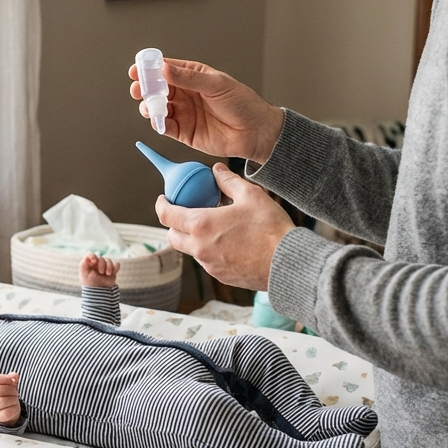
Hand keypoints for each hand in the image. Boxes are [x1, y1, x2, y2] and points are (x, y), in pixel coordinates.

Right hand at [0, 372, 21, 426]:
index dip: (4, 378)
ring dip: (13, 398)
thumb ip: (11, 378)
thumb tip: (14, 376)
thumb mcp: (7, 384)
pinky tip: (14, 405)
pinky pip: (7, 411)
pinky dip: (14, 407)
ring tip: (14, 398)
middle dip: (10, 389)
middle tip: (14, 391)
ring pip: (3, 401)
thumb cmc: (5, 394)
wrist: (2, 410)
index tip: (12, 381)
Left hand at [80, 253, 118, 287]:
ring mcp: (105, 267)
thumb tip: (90, 257)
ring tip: (108, 274)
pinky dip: (116, 267)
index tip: (94, 261)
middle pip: (101, 258)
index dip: (93, 256)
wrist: (100, 292)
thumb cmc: (90, 283)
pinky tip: (113, 272)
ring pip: (109, 260)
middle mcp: (97, 264)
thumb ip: (83, 264)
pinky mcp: (113, 270)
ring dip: (109, 266)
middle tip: (101, 272)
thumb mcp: (84, 273)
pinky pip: (116, 264)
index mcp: (90, 264)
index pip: (91, 255)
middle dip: (102, 264)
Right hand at [129, 58, 284, 163]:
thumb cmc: (243, 104)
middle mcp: (187, 94)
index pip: (167, 69)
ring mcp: (184, 113)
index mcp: (194, 77)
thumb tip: (166, 68)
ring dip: (149, 106)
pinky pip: (165, 127)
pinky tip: (158, 120)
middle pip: (158, 89)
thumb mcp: (216, 84)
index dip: (151, 68)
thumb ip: (189, 77)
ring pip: (158, 108)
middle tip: (138, 88)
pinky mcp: (184, 132)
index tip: (138, 69)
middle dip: (145, 88)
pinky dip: (158, 123)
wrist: (255, 132)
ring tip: (149, 106)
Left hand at [156, 163, 295, 289]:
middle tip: (186, 213)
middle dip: (174, 224)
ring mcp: (209, 265)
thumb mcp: (250, 195)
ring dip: (194, 238)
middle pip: (173, 237)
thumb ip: (228, 181)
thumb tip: (217, 171)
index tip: (164, 199)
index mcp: (201, 225)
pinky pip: (208, 261)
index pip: (166, 215)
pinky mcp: (222, 276)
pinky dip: (210, 250)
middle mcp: (199, 248)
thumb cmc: (270, 228)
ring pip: (191, 250)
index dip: (161, 204)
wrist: (287, 262)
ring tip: (213, 226)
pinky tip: (228, 241)